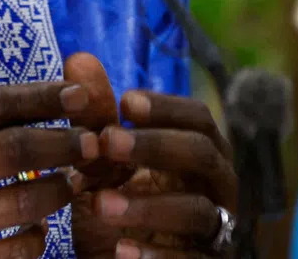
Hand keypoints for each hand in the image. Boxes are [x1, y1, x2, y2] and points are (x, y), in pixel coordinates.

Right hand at [0, 80, 99, 257]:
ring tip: (74, 180)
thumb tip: (3, 91)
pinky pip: (14, 252)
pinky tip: (40, 226)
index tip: (76, 92)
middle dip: (62, 141)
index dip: (37, 95)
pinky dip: (36, 236)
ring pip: (23, 202)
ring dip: (59, 189)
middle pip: (15, 150)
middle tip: (93, 140)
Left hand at [74, 88, 236, 258]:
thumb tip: (77, 58)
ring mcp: (220, 230)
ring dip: (147, 204)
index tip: (125, 102)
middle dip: (155, 145)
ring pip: (198, 210)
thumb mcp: (103, 163)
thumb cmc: (120, 202)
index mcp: (199, 151)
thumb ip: (95, 117)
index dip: (165, 107)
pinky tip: (121, 251)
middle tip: (108, 142)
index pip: (198, 117)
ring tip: (99, 204)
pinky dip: (158, 256)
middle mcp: (218, 186)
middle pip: (203, 153)